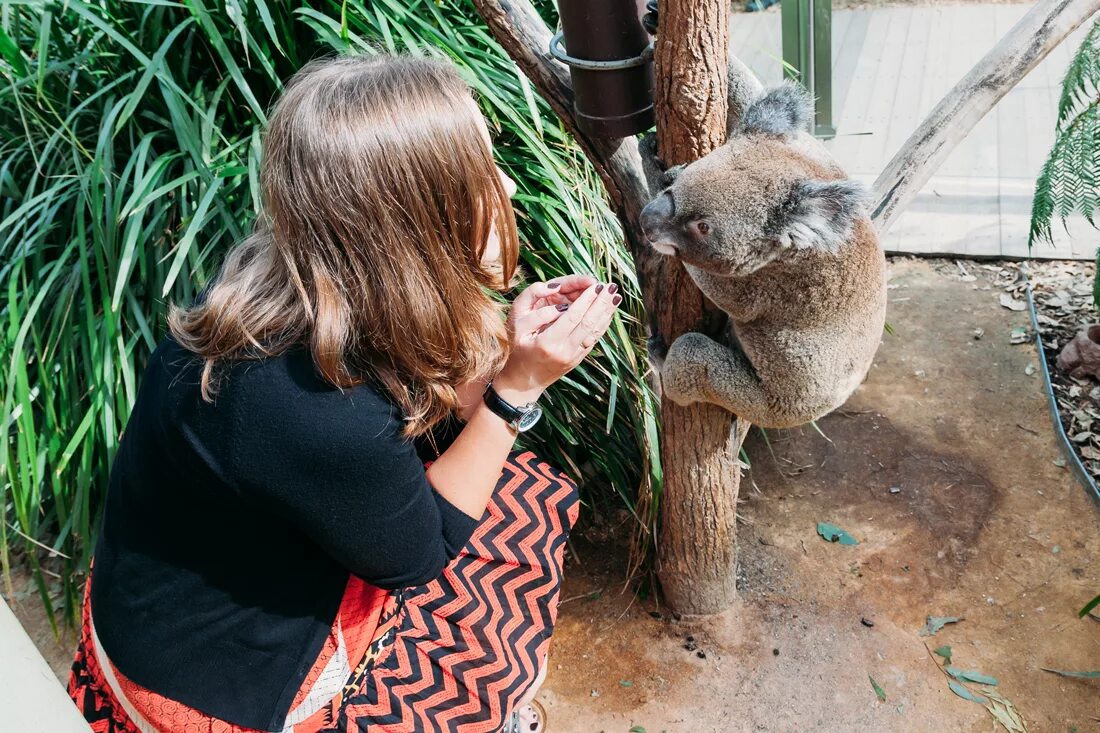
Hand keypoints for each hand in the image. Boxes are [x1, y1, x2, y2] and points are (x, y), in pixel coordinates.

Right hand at [494, 276, 621, 403]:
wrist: (522, 382)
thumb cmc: (516, 350)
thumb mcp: (517, 328)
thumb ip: (537, 313)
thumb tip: (561, 305)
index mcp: (547, 342)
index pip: (572, 317)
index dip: (585, 300)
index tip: (595, 285)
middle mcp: (564, 351)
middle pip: (588, 323)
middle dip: (601, 303)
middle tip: (611, 286)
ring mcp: (573, 357)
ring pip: (595, 332)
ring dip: (606, 313)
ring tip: (615, 296)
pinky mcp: (578, 359)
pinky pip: (594, 339)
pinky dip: (603, 324)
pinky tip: (608, 312)